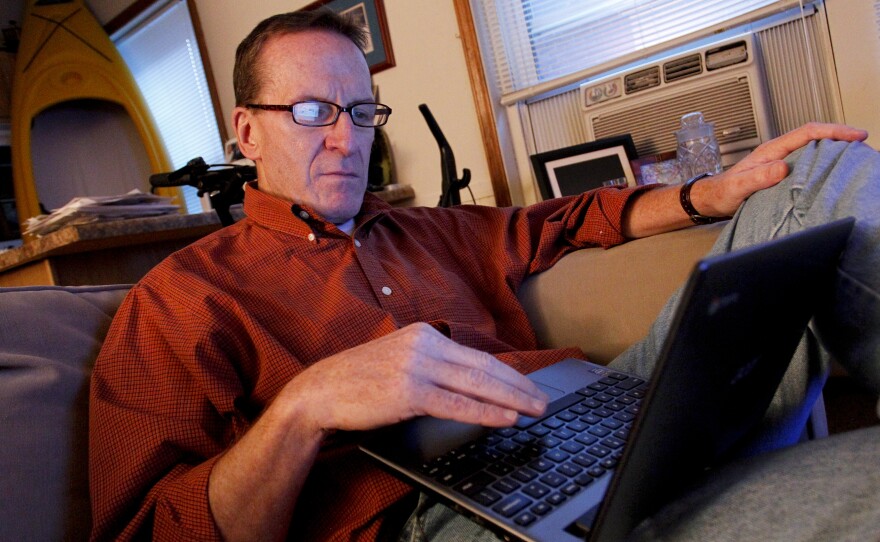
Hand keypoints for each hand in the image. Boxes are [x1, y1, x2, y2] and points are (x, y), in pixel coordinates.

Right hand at [281, 322, 548, 433]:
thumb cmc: (359, 381)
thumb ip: (432, 365)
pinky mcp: (409, 391)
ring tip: (535, 410)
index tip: (529, 385)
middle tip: (543, 400)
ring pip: (477, 383)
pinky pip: (457, 404)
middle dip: (519, 386)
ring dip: (512, 399)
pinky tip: (506, 418)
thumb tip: (470, 382)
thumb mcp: (400, 361)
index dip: (509, 373)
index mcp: (425, 334)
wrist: (321, 391)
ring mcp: (417, 366)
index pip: (477, 356)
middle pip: (484, 367)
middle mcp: (425, 344)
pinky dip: (486, 412)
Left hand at [690, 122, 867, 216]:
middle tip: (864, 145)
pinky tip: (833, 172)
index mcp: (771, 150)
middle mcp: (778, 153)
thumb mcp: (739, 187)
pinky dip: (824, 164)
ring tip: (856, 156)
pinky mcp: (781, 174)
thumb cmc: (722, 192)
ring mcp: (780, 162)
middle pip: (816, 137)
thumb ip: (758, 177)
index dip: (833, 131)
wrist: (711, 199)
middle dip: (842, 137)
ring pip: (814, 149)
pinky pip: (808, 164)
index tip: (855, 135)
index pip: (808, 132)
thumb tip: (782, 168)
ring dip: (835, 150)